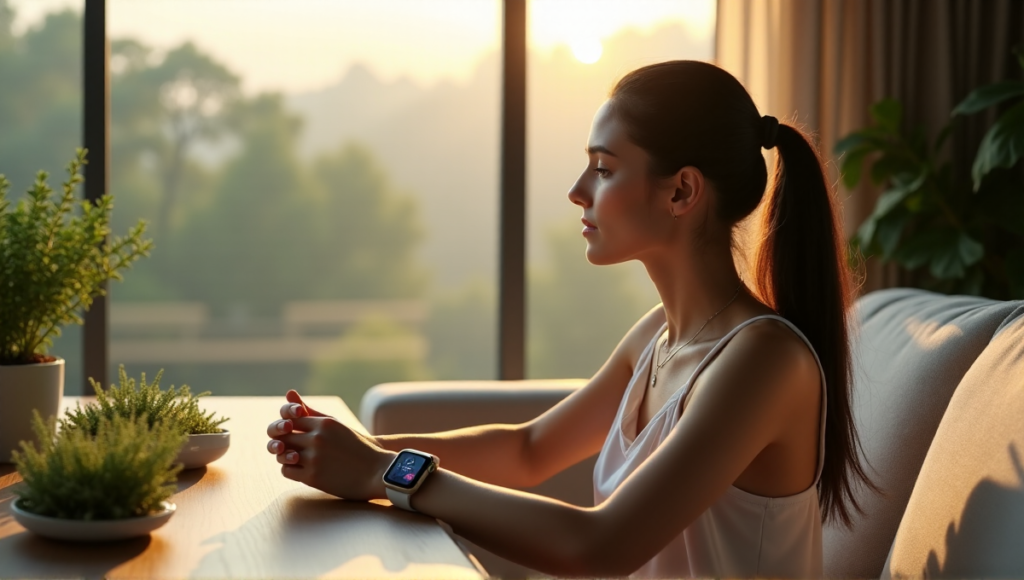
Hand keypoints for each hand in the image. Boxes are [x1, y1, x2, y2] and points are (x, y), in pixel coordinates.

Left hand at [266, 391, 393, 499]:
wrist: (376, 472)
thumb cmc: (357, 446)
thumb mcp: (336, 425)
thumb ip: (312, 411)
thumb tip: (289, 392)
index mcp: (325, 423)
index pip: (290, 419)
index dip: (287, 426)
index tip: (292, 432)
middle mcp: (317, 438)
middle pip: (283, 436)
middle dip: (284, 441)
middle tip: (290, 446)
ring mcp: (314, 458)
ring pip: (282, 454)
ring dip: (285, 456)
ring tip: (296, 458)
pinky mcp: (312, 477)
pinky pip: (286, 471)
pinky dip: (290, 469)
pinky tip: (301, 469)